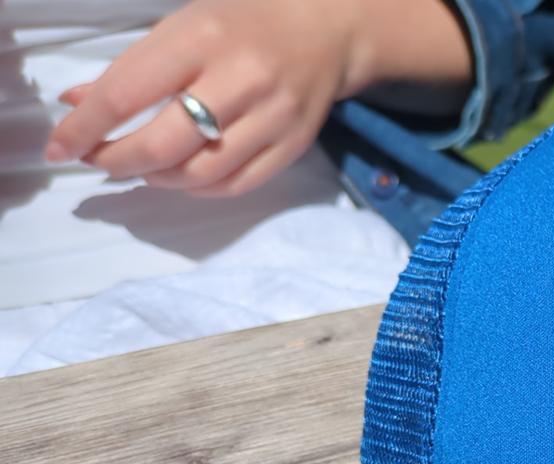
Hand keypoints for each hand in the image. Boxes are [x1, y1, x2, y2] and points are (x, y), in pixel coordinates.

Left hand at [46, 0, 470, 197]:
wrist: (328, 30)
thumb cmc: (246, 22)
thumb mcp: (184, 25)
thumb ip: (133, 67)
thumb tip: (79, 107)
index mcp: (204, 38)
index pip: (129, 92)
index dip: (87, 128)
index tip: (61, 147)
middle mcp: (242, 79)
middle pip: (164, 145)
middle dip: (118, 161)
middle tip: (100, 162)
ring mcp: (273, 116)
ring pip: (199, 173)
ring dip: (157, 178)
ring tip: (144, 167)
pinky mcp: (293, 144)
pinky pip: (234, 184)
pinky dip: (197, 188)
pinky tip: (183, 176)